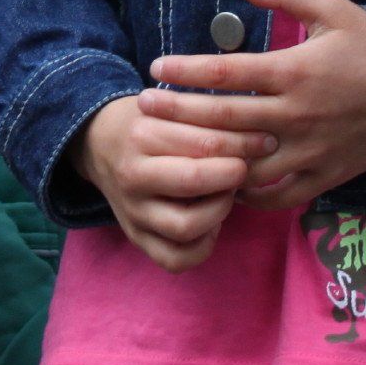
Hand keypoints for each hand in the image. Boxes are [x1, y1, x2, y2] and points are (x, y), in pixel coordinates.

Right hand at [69, 94, 270, 270]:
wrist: (98, 144)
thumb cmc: (148, 121)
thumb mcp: (170, 105)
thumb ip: (208, 116)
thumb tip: (261, 133)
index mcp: (142, 135)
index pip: (205, 143)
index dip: (245, 143)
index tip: (267, 141)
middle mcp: (133, 175)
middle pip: (194, 182)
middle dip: (232, 176)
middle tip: (246, 169)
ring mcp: (132, 211)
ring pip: (185, 226)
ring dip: (219, 211)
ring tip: (227, 195)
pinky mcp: (135, 237)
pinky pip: (174, 259)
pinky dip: (201, 247)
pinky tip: (211, 225)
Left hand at [137, 0, 365, 208]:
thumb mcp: (334, 8)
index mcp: (297, 71)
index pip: (229, 73)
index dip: (187, 71)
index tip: (156, 68)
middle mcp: (298, 114)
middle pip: (225, 120)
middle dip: (178, 115)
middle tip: (142, 109)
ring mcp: (311, 150)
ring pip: (246, 163)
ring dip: (206, 158)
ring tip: (171, 151)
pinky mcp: (325, 176)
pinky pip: (277, 195)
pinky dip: (247, 194)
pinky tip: (223, 185)